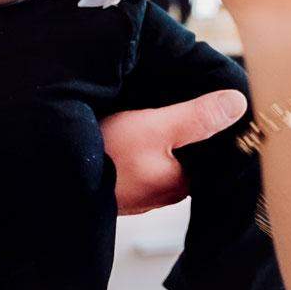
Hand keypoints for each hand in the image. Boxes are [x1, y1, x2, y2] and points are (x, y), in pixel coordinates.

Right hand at [104, 90, 248, 215]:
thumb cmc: (104, 158)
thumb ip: (197, 117)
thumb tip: (238, 103)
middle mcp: (161, 192)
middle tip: (178, 97)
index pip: (209, 153)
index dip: (210, 126)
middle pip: (183, 155)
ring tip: (151, 107)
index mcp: (180, 182)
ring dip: (157, 136)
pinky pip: (135, 160)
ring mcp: (135, 191)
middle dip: (182, 130)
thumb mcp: (155, 128)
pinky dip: (136, 143)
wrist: (52, 179)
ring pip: (158, 157)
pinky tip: (127, 124)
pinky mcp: (113, 183)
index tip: (207, 99)